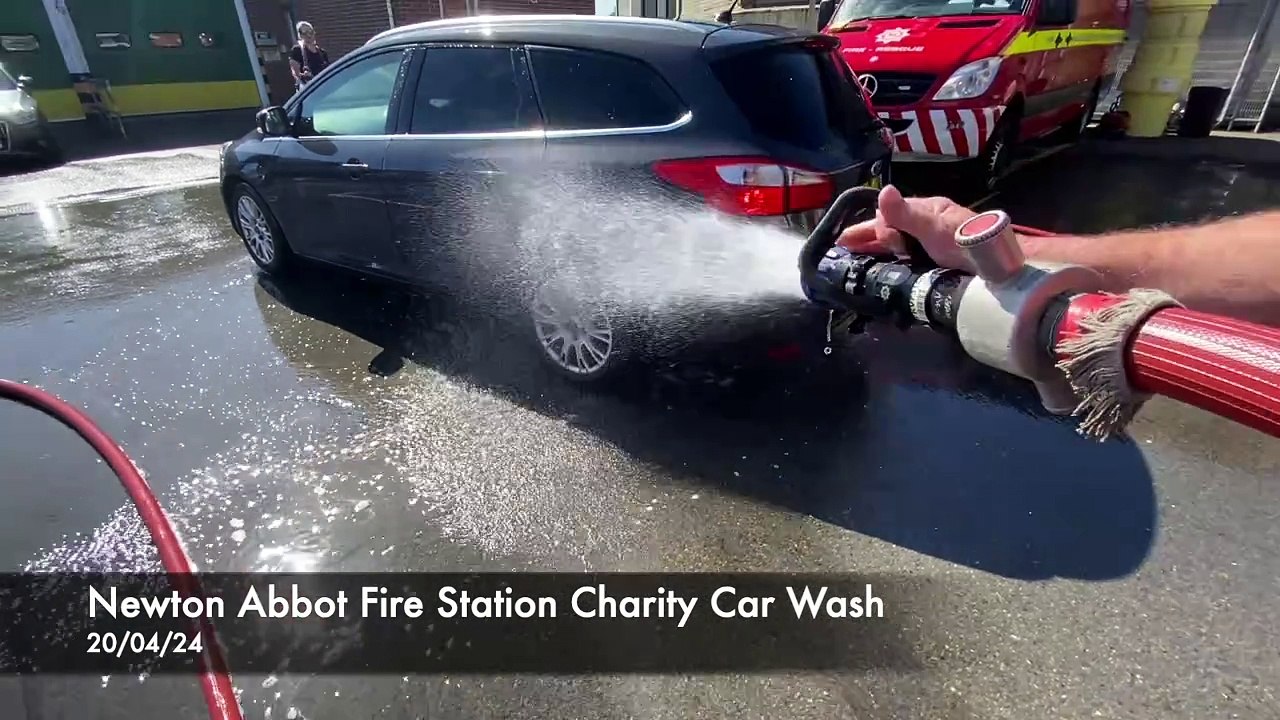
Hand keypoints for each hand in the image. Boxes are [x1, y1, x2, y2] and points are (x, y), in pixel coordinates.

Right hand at [836, 184, 979, 272]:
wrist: (999, 271)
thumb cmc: (966, 243)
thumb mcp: (932, 227)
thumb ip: (906, 214)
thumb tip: (883, 192)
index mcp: (924, 211)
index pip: (887, 215)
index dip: (868, 228)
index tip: (853, 242)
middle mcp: (925, 225)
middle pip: (889, 231)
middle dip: (866, 239)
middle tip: (846, 249)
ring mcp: (931, 245)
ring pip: (896, 247)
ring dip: (877, 253)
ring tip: (857, 263)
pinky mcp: (935, 264)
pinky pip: (906, 261)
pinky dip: (890, 265)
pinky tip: (883, 275)